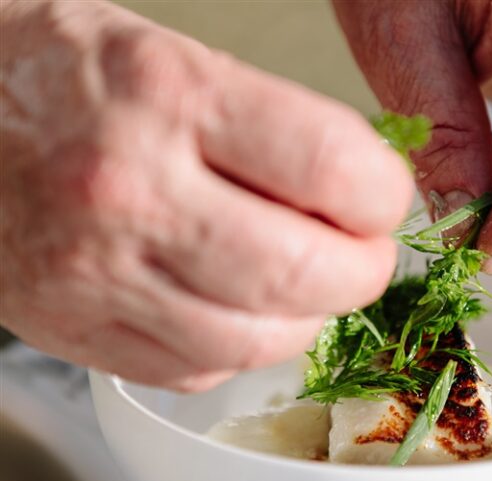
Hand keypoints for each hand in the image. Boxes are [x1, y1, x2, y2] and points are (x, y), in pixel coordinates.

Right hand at [0, 1, 411, 390]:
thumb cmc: (62, 76)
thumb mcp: (175, 56)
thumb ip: (274, 125)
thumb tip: (359, 188)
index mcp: (168, 98)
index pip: (332, 168)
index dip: (384, 193)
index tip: (382, 196)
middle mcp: (132, 193)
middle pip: (307, 273)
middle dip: (363, 270)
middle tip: (363, 252)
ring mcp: (102, 275)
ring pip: (262, 340)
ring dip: (309, 315)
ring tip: (303, 277)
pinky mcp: (80, 332)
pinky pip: (202, 368)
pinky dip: (244, 344)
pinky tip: (237, 302)